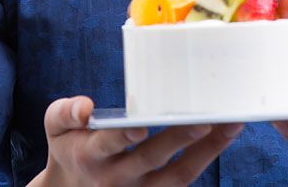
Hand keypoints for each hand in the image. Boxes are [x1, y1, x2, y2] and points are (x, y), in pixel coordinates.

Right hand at [33, 96, 243, 186]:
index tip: (140, 126)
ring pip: (178, 176)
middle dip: (179, 139)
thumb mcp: (56, 128)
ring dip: (208, 150)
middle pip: (152, 160)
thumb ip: (65, 113)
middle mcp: (117, 177)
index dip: (123, 137)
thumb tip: (84, 107)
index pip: (107, 146)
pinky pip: (186, 181)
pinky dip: (208, 158)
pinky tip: (226, 135)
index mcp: (90, 155)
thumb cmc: (71, 147)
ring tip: (232, 123)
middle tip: (206, 118)